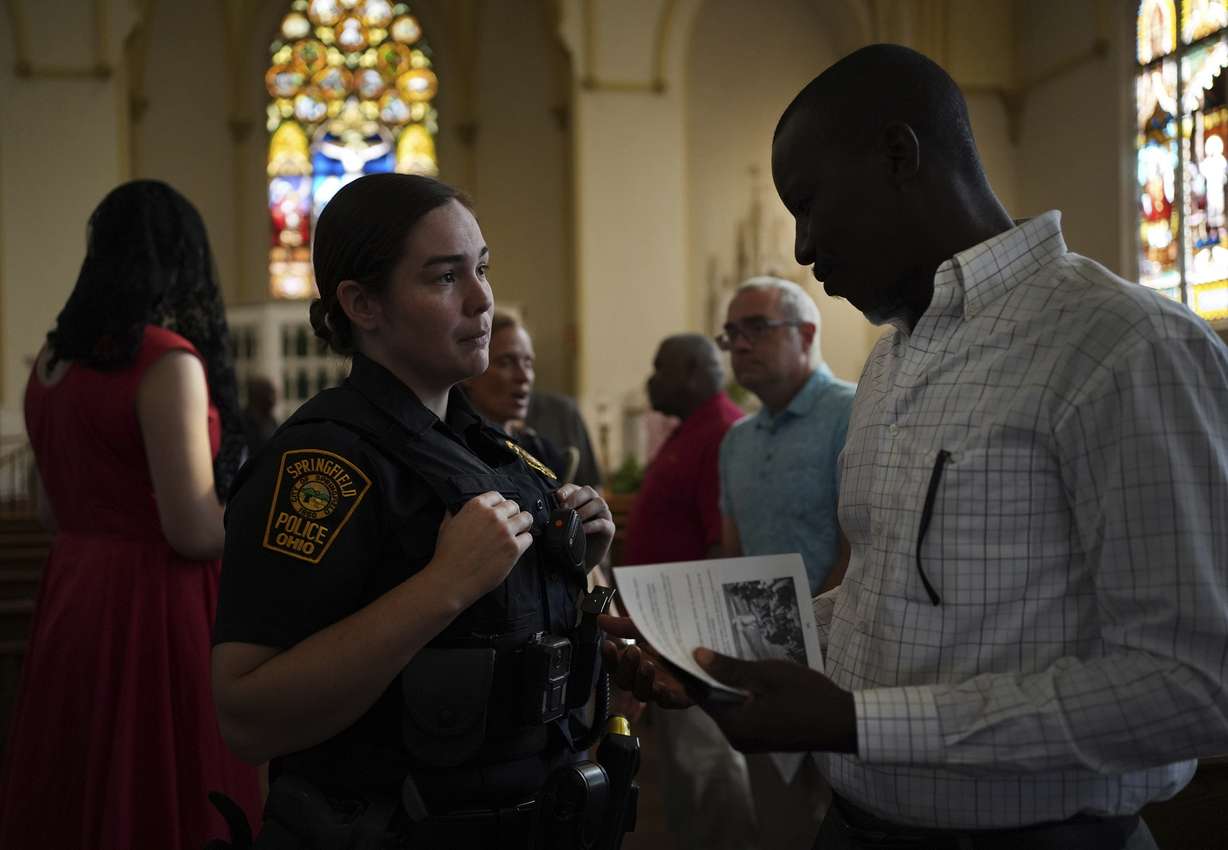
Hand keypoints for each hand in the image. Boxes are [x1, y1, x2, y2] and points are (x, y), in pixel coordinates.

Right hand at [429, 491, 532, 603]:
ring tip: (519, 533)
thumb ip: (454, 513)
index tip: (500, 513)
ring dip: (523, 525)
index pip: (497, 496)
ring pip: (526, 519)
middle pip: (514, 506)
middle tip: (509, 525)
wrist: (451, 579)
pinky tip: (516, 547)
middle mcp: (493, 515)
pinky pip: (528, 538)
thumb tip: (454, 507)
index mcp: (476, 506)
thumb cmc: (447, 554)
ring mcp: (505, 531)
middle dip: (512, 515)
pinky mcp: (514, 548)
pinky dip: (524, 542)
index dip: (499, 505)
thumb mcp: (446, 526)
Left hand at [554, 484, 613, 567]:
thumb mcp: (562, 526)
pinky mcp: (609, 529)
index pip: (574, 488)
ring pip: (599, 503)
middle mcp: (594, 503)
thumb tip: (546, 510)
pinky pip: (603, 523)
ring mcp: (604, 515)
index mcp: (581, 499)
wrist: (581, 560)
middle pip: (589, 491)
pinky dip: (592, 525)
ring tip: (575, 519)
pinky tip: (583, 529)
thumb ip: (558, 516)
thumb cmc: (571, 539)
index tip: (558, 496)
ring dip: (585, 510)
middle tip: (566, 508)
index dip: (567, 490)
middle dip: (576, 498)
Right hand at [599, 615, 693, 709]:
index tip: (609, 644)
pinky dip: (663, 695)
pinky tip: (662, 686)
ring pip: (642, 692)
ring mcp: (659, 688)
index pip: (614, 664)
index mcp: (634, 661)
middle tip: (633, 650)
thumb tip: (601, 619)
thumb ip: (627, 626)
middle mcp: (643, 677)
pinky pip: (666, 701)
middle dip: (626, 666)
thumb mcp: (650, 628)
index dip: (609, 657)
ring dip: (642, 679)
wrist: (705, 650)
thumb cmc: (674, 640)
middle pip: (624, 681)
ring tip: (648, 665)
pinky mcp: (678, 697)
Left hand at [693, 648, 857, 753]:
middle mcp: (736, 736)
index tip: (674, 645)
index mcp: (734, 724)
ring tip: (712, 649)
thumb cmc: (808, 696)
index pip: (697, 693)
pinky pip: (740, 710)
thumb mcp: (768, 676)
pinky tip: (737, 670)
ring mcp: (749, 738)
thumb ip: (730, 668)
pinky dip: (735, 691)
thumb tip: (696, 656)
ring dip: (719, 680)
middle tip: (692, 640)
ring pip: (725, 704)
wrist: (844, 723)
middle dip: (701, 672)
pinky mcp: (761, 735)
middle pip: (709, 700)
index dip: (684, 668)